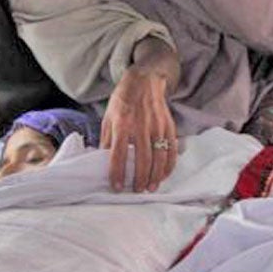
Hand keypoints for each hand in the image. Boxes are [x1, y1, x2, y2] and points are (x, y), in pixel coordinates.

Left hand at [100, 65, 177, 191]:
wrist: (144, 81)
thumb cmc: (122, 101)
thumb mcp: (108, 118)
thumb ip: (106, 140)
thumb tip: (101, 161)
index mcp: (122, 124)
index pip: (118, 154)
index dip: (117, 173)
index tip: (117, 187)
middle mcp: (140, 126)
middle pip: (142, 159)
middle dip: (139, 179)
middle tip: (136, 190)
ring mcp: (157, 126)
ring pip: (158, 157)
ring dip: (155, 176)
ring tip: (150, 188)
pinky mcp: (169, 126)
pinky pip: (171, 150)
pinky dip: (168, 166)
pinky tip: (163, 175)